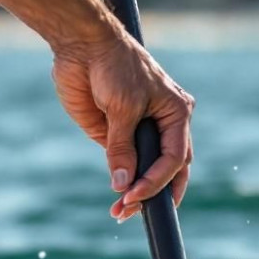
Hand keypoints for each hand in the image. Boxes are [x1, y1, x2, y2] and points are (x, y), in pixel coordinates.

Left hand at [51, 36, 194, 221]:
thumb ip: (121, 148)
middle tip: (131, 212)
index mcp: (176, 114)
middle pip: (167, 170)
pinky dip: (120, 180)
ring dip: (134, 192)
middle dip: (153, 194)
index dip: (157, 181)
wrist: (82, 46)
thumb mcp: (122, 108)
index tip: (136, 195)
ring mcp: (137, 130)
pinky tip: (116, 196)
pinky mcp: (113, 133)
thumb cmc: (113, 65)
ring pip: (144, 170)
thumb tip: (122, 185)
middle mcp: (162, 125)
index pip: (175, 158)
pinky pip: (121, 162)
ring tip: (119, 212)